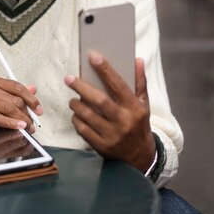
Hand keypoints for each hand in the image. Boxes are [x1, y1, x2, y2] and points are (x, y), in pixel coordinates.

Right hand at [0, 77, 42, 132]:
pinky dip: (11, 123)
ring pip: (9, 109)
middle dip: (27, 113)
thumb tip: (33, 89)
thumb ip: (13, 92)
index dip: (31, 99)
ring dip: (22, 120)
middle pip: (15, 100)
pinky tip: (19, 127)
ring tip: (28, 128)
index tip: (39, 110)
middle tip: (33, 124)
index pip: (18, 87)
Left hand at [65, 51, 155, 171]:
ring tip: (73, 99)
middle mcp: (123, 121)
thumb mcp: (144, 103)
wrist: (140, 157)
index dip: (105, 69)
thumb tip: (137, 59)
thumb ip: (140, 81)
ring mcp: (112, 135)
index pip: (118, 85)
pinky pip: (83, 130)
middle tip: (69, 78)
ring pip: (88, 115)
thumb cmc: (139, 124)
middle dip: (81, 87)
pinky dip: (76, 120)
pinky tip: (77, 114)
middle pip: (99, 100)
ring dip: (76, 104)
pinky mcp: (101, 146)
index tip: (93, 56)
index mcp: (134, 107)